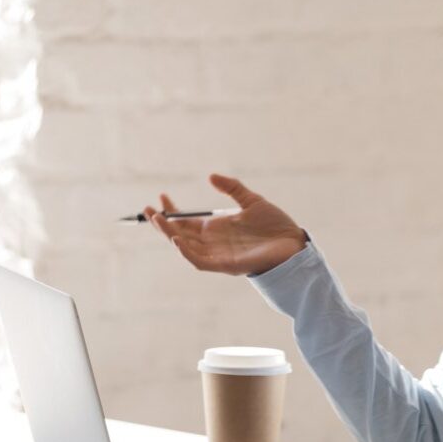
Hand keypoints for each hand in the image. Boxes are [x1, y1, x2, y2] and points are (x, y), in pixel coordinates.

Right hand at [144, 174, 306, 275]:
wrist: (294, 242)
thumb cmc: (275, 225)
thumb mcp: (251, 201)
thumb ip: (232, 188)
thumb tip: (210, 176)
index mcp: (217, 228)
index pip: (187, 221)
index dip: (172, 211)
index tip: (162, 197)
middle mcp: (214, 242)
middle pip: (181, 234)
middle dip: (163, 224)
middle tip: (149, 210)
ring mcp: (219, 254)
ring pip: (186, 248)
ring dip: (171, 235)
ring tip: (159, 220)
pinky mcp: (227, 265)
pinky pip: (201, 262)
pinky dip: (187, 253)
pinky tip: (178, 240)